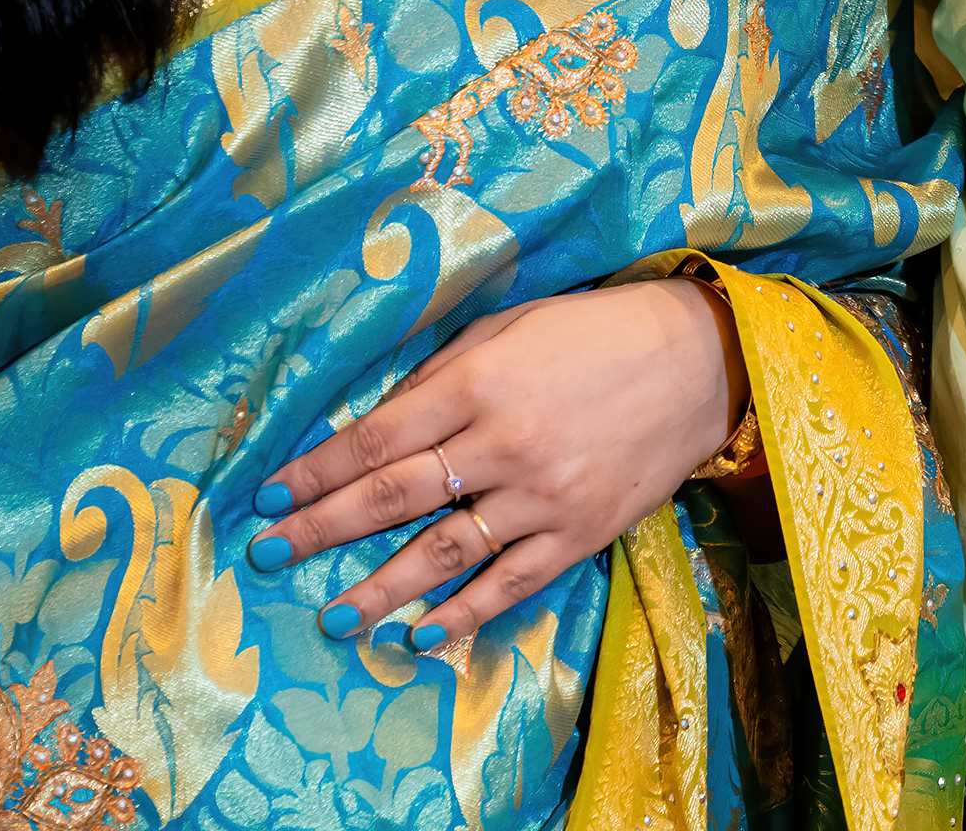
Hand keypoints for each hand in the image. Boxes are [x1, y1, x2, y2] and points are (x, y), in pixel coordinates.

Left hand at [244, 276, 745, 649]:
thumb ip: (439, 378)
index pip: (375, 438)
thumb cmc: (590, 333)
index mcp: (477, 384)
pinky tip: (420, 635)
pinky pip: (510, 582)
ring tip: (332, 616)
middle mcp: (503, 444)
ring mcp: (543, 496)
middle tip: (268, 555)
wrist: (697, 360)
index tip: (269, 497)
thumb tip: (374, 426)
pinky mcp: (580, 533)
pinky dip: (463, 613)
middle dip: (322, 528)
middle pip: (393, 497)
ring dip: (379, 588)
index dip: (316, 471)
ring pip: (443, 553)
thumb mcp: (506, 330)